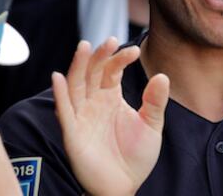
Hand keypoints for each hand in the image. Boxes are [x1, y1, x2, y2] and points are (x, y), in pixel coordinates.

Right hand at [52, 38, 169, 195]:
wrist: (124, 186)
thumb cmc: (136, 157)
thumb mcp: (152, 125)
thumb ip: (156, 102)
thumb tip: (163, 76)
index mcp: (111, 98)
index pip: (111, 70)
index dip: (119, 58)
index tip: (134, 50)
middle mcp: (94, 103)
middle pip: (91, 72)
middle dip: (99, 55)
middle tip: (110, 41)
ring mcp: (82, 117)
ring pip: (76, 85)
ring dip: (78, 66)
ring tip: (84, 46)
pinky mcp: (73, 133)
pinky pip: (64, 111)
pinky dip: (60, 94)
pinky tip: (58, 77)